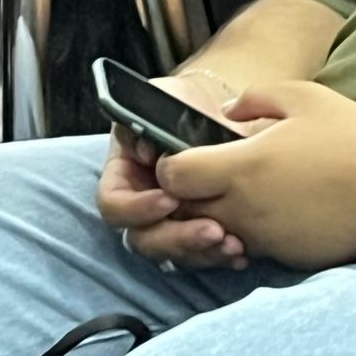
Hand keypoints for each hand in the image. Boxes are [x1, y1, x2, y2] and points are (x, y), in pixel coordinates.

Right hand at [95, 72, 249, 269]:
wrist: (218, 116)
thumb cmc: (184, 105)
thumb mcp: (164, 98)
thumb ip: (146, 117)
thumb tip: (148, 153)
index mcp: (122, 177)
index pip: (113, 204)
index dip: (136, 208)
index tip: (170, 199)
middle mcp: (140, 208)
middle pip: (142, 239)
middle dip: (177, 239)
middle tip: (213, 231)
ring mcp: (168, 225)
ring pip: (174, 255)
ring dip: (202, 253)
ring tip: (235, 245)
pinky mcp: (198, 236)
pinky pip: (202, 257)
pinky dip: (222, 257)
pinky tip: (243, 252)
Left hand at [157, 80, 355, 270]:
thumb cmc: (352, 140)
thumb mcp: (304, 97)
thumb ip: (255, 97)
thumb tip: (227, 109)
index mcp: (242, 166)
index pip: (172, 176)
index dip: (171, 167)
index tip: (188, 157)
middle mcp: (242, 207)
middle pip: (183, 209)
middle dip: (185, 195)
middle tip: (206, 178)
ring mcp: (261, 236)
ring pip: (210, 232)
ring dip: (211, 217)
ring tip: (238, 195)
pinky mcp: (281, 256)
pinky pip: (245, 247)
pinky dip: (243, 234)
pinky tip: (265, 214)